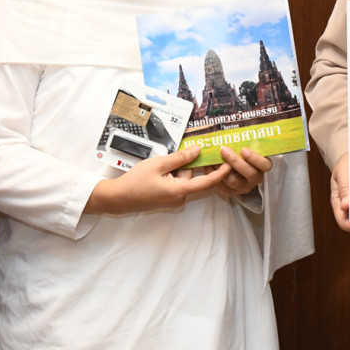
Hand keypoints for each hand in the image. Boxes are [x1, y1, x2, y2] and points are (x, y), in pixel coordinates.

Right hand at [85, 145, 231, 214]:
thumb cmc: (136, 182)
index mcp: (180, 191)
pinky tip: (160, 170)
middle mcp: (179, 198)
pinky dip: (172, 175)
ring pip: (183, 180)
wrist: (118, 198)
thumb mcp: (158, 164)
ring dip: (177, 169)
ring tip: (161, 163)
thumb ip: (180, 158)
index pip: (207, 182)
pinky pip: (176, 184)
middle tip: (186, 150)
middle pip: (194, 178)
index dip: (221, 173)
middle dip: (188, 164)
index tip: (230, 163)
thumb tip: (197, 150)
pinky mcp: (167, 198)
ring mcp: (173, 199)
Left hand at [205, 146, 270, 199]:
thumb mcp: (246, 145)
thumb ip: (242, 140)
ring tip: (213, 158)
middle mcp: (255, 178)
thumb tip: (231, 130)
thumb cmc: (241, 152)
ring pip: (234, 181)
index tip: (243, 149)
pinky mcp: (232, 192)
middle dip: (235, 161)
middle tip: (224, 150)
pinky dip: (215, 176)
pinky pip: (223, 187)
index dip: (255, 158)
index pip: (265, 165)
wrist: (235, 167)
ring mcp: (244, 187)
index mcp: (262, 166)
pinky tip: (208, 166)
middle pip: (249, 173)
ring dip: (222, 169)